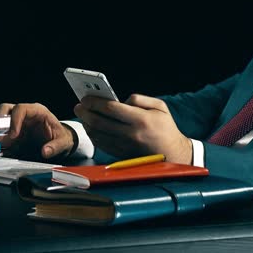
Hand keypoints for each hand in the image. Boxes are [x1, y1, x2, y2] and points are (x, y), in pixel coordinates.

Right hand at [0, 103, 75, 160]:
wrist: (57, 141)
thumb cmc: (60, 137)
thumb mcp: (63, 142)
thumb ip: (55, 147)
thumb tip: (45, 151)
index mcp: (37, 111)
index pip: (21, 109)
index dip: (14, 120)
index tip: (13, 135)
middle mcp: (24, 114)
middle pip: (4, 108)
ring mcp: (15, 121)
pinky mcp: (10, 131)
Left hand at [73, 94, 192, 164]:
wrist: (173, 154)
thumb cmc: (166, 128)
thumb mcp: (160, 107)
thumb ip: (140, 99)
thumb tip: (121, 100)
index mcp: (141, 120)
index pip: (111, 108)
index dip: (96, 102)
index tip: (86, 97)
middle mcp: (131, 134)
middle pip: (100, 122)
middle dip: (85, 112)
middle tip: (79, 105)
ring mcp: (125, 146)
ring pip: (97, 134)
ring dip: (86, 123)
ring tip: (82, 115)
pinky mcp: (122, 155)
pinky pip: (101, 144)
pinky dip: (93, 135)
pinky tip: (90, 127)